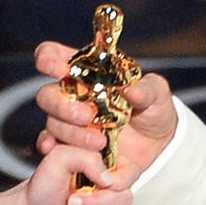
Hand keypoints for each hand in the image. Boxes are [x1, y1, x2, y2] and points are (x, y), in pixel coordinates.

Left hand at [25, 143, 137, 204]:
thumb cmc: (42, 186)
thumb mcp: (59, 158)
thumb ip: (87, 158)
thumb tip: (109, 179)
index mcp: (104, 165)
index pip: (131, 171)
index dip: (116, 181)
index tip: (95, 183)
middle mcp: (109, 186)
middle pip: (126, 197)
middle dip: (96, 203)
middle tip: (72, 201)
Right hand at [34, 40, 178, 170]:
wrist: (157, 146)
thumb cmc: (153, 109)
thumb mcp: (157, 95)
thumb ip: (147, 89)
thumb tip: (132, 90)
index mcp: (88, 72)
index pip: (54, 55)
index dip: (48, 57)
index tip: (58, 67)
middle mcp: (73, 95)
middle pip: (48, 94)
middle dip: (61, 104)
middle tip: (87, 116)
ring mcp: (69, 121)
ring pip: (53, 122)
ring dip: (71, 131)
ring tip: (99, 141)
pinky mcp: (70, 145)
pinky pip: (50, 144)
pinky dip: (49, 145)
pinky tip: (53, 149)